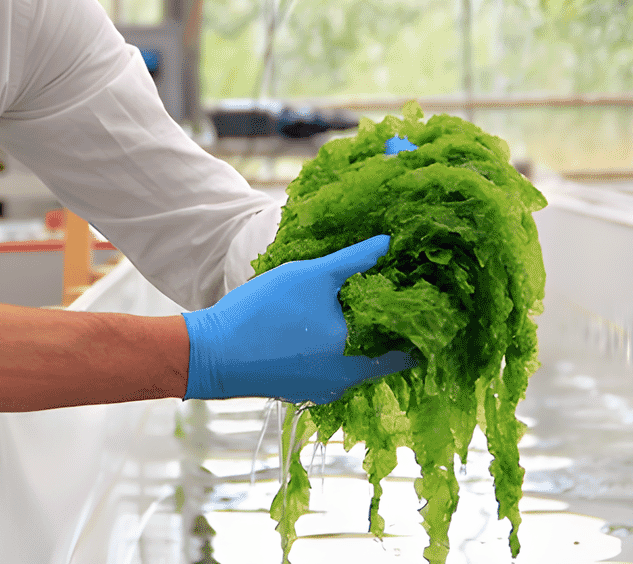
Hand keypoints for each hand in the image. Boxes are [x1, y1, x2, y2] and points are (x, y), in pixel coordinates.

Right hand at [182, 234, 413, 403]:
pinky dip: (335, 346)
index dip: (417, 326)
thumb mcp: (311, 276)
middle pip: (380, 356)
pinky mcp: (297, 386)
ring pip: (353, 361)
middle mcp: (343, 383)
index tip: (421, 303)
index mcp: (356, 362)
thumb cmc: (264, 314)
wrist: (210, 353)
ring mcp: (319, 389)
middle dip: (386, 327)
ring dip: (358, 336)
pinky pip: (330, 365)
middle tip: (392, 294)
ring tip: (359, 302)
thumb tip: (387, 243)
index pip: (407, 352)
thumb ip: (354, 260)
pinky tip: (325, 321)